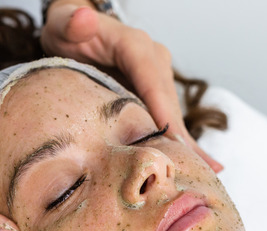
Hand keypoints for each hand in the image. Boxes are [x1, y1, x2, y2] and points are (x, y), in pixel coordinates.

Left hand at [41, 2, 222, 171]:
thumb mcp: (62, 25)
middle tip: (190, 171)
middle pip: (169, 104)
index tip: (172, 140)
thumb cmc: (67, 30)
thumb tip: (82, 19)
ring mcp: (157, 78)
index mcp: (135, 46)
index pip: (152, 81)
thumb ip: (70, 23)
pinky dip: (183, 142)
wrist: (73, 31)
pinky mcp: (155, 94)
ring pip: (173, 114)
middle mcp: (154, 61)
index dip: (163, 111)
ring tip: (203, 175)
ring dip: (185, 145)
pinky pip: (170, 119)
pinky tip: (205, 165)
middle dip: (180, 138)